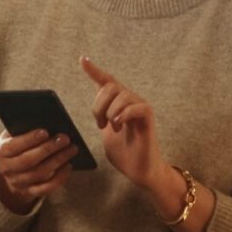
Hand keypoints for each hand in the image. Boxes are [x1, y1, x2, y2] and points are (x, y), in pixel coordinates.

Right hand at [0, 127, 78, 212]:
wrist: (12, 165)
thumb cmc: (18, 141)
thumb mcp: (15, 132)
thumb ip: (25, 127)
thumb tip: (47, 120)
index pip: (13, 146)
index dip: (29, 139)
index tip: (45, 132)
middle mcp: (5, 168)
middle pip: (28, 161)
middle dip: (48, 149)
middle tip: (65, 139)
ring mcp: (17, 182)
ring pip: (39, 174)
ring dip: (58, 161)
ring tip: (71, 149)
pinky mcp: (28, 192)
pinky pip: (45, 188)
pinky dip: (59, 178)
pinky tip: (68, 166)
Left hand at [80, 56, 164, 188]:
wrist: (139, 171)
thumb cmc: (124, 153)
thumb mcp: (106, 132)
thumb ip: (101, 116)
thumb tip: (93, 105)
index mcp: (118, 104)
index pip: (107, 81)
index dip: (94, 70)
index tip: (83, 59)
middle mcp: (131, 101)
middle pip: (110, 86)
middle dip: (99, 105)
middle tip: (101, 124)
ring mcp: (141, 108)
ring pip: (121, 95)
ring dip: (110, 113)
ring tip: (113, 128)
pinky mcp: (148, 117)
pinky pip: (136, 106)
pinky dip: (124, 114)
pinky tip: (120, 125)